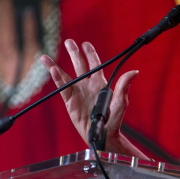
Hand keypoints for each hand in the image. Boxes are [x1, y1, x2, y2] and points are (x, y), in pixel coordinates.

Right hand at [40, 40, 145, 158]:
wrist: (103, 136)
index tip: (85, 44)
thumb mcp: (121, 102)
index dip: (90, 53)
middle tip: (68, 42)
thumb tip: (134, 72)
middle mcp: (87, 85)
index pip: (94, 64)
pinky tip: (52, 70)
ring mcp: (78, 93)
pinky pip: (62, 89)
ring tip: (45, 57)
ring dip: (55, 66)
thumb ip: (124, 86)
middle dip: (73, 53)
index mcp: (100, 83)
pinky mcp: (70, 103)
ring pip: (65, 76)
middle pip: (79, 65)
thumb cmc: (113, 120)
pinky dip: (57, 79)